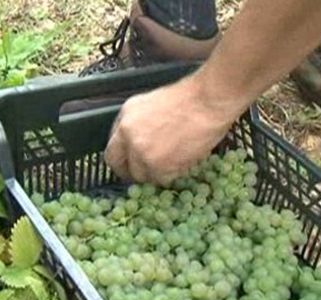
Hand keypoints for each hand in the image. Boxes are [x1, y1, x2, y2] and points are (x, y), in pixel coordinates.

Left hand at [105, 76, 240, 185]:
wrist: (208, 101)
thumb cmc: (190, 98)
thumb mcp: (152, 105)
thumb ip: (138, 125)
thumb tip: (137, 144)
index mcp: (124, 118)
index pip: (113, 151)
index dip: (124, 161)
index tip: (132, 165)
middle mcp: (128, 137)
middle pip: (124, 168)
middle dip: (137, 172)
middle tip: (152, 171)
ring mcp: (142, 153)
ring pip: (144, 177)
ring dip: (157, 173)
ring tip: (174, 161)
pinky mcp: (159, 166)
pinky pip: (162, 179)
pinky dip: (173, 174)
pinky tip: (183, 161)